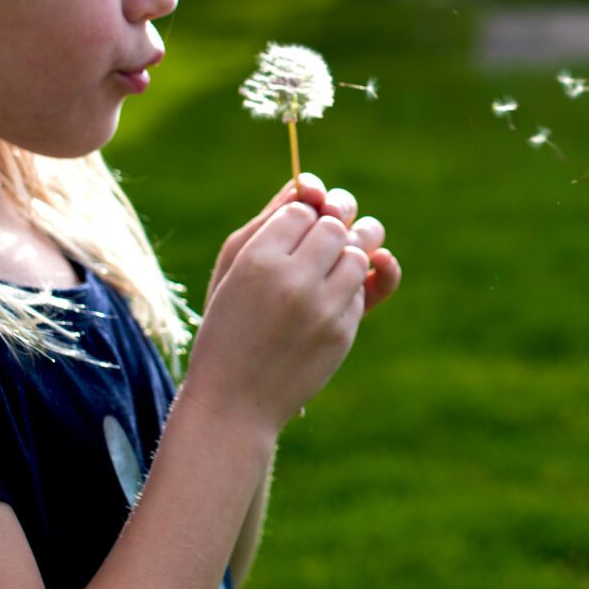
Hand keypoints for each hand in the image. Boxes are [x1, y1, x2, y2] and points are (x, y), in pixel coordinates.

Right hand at [210, 174, 401, 315]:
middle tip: (323, 235)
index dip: (304, 212)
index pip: (303, 208)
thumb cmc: (226, 326)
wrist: (235, 401)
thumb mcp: (231, 270)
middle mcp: (294, 281)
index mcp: (258, 259)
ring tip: (332, 261)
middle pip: (336, 225)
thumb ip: (268, 223)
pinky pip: (363, 291)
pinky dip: (352, 288)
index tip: (296, 226)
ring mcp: (323, 310)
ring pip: (359, 254)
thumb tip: (307, 186)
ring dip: (350, 252)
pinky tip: (332, 294)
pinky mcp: (343, 334)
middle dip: (333, 225)